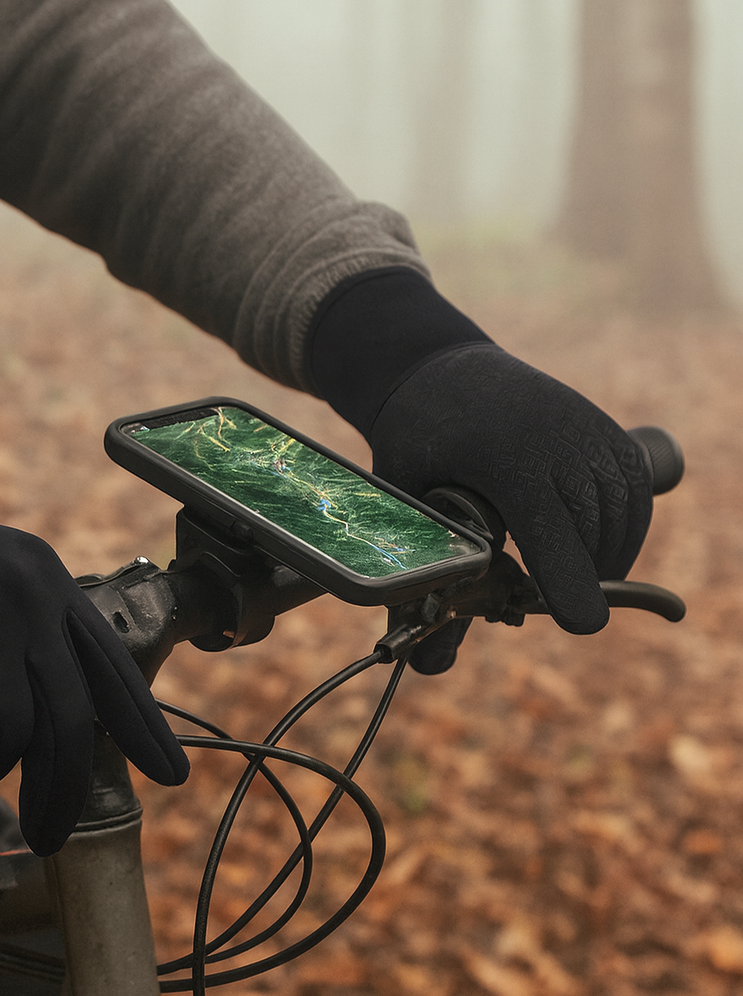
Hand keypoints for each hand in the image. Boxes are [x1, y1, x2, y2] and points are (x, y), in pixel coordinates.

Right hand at [0, 420, 188, 855]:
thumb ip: (29, 629)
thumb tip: (51, 718)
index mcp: (48, 577)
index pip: (112, 663)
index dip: (144, 725)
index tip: (170, 772)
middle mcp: (29, 597)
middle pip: (70, 719)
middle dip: (64, 791)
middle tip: (48, 837)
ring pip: (7, 740)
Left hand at [307, 267, 652, 672]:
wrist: (441, 369)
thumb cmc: (416, 439)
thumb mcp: (404, 501)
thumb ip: (428, 580)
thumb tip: (429, 668)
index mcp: (504, 454)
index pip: (551, 527)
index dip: (569, 580)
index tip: (581, 623)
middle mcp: (559, 438)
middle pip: (590, 533)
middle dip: (573, 578)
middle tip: (541, 601)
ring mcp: (590, 430)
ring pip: (620, 519)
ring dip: (599, 558)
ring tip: (562, 574)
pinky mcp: (608, 431)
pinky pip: (632, 496)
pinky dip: (620, 531)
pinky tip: (586, 546)